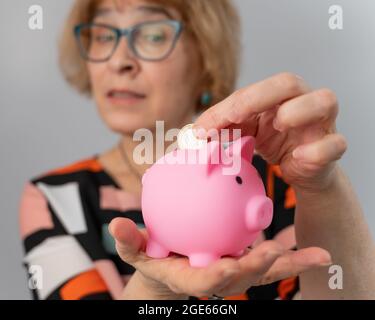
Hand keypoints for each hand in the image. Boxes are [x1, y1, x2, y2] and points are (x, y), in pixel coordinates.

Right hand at [109, 217, 330, 297]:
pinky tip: (315, 250)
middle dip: (260, 269)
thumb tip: (115, 225)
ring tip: (318, 256)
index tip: (233, 264)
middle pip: (242, 278)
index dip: (220, 275)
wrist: (170, 266)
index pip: (206, 281)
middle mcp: (218, 279)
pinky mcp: (245, 264)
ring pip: (264, 272)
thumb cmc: (153, 258)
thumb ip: (129, 240)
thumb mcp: (136, 250)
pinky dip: (293, 258)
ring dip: (289, 265)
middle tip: (277, 252)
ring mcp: (234, 273)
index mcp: (191, 278)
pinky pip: (271, 261)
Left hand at [194, 72, 346, 192]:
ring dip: (298, 110)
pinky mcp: (332, 147)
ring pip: (324, 100)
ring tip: (278, 124)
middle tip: (235, 116)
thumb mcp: (245, 133)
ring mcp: (321, 123)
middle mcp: (300, 101)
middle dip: (258, 96)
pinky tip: (297, 158)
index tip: (201, 130)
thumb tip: (190, 135)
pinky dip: (317, 150)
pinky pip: (335, 144)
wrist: (302, 170)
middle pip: (288, 82)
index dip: (224, 109)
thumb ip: (222, 130)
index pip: (248, 93)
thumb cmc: (273, 143)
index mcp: (274, 96)